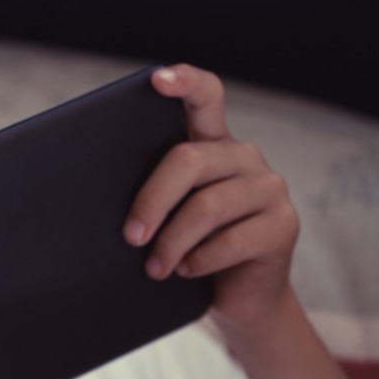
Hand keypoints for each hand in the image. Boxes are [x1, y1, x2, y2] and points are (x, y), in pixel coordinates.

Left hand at [123, 64, 300, 336]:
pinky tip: (186, 271)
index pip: (205, 97)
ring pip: (207, 205)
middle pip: (189, 160)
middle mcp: (244, 157)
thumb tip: (94, 194)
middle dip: (151, 201)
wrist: (238, 298)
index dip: (184, 82)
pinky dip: (200, 260)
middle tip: (130, 236)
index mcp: (212, 145)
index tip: (156, 79)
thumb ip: (150, 193)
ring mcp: (269, 189)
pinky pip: (232, 240)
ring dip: (171, 242)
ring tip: (154, 268)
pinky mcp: (283, 226)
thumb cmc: (188, 249)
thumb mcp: (166, 216)